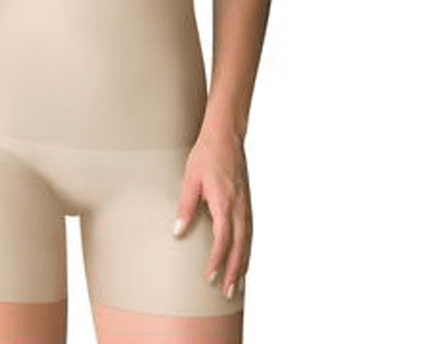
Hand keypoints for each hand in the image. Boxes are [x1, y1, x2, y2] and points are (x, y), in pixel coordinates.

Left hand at [172, 127, 251, 300]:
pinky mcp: (246, 201)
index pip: (223, 239)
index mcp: (224, 201)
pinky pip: (250, 231)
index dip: (217, 261)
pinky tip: (243, 257)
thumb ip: (185, 206)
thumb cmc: (207, 154)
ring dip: (244, 263)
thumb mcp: (190, 178)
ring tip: (238, 284)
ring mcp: (246, 204)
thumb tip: (177, 231)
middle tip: (229, 292)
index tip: (210, 277)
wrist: (226, 134)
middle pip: (240, 246)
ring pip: (248, 241)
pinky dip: (248, 249)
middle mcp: (239, 206)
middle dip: (235, 271)